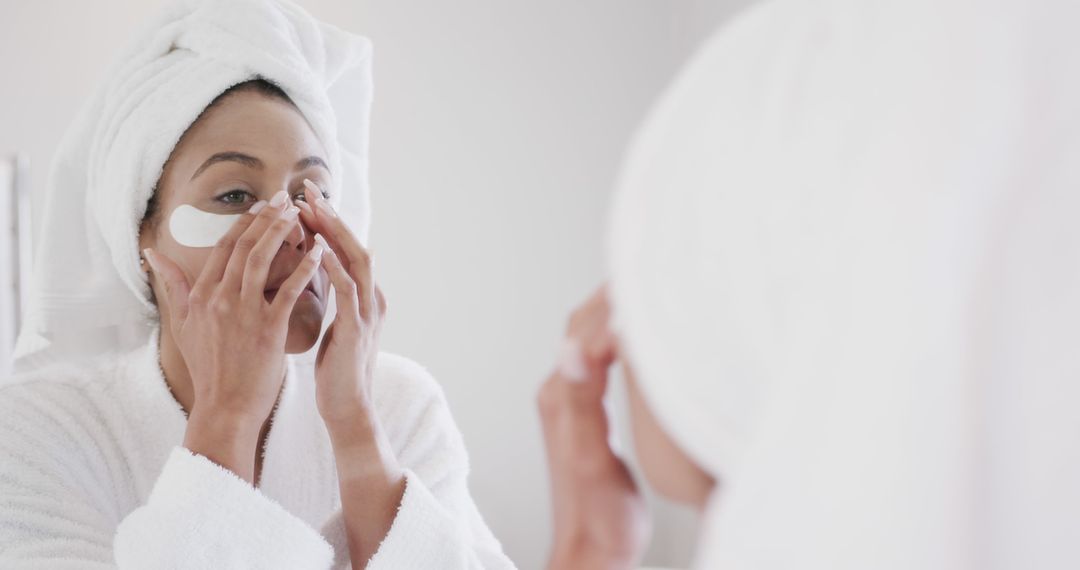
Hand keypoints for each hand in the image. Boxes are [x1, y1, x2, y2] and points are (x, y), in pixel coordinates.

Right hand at [144, 196, 322, 479]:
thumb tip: (151, 254)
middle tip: (284, 199)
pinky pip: (289, 290)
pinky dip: (304, 268)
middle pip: (243, 248)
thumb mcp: (182, 325)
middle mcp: (219, 299)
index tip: (261, 205)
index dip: (244, 224)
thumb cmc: (209, 368)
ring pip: (262, 261)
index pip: (224, 248)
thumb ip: (172, 286)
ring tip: (299, 215)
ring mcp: (242, 312)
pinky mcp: (267, 328)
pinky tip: (319, 252)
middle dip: (265, 219)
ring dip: (281, 233)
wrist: (224, 407)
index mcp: (201, 295)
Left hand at [298, 181, 404, 566]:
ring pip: (356, 259)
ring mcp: (368, 312)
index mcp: (362, 297)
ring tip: (312, 209)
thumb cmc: (335, 372)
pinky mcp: (358, 329)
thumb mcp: (330, 327)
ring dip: (334, 232)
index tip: (301, 200)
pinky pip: (348, 290)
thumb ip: (324, 300)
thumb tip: (303, 276)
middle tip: (307, 189)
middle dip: (331, 215)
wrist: (349, 410)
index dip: (325, 222)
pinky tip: (316, 249)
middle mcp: (371, 298)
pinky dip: (334, 266)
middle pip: (354, 244)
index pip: (344, 249)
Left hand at [538, 286, 649, 569]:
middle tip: (656, 266)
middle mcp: (561, 392)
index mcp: (560, 396)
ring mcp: (573, 403)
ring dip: (618, 313)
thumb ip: (585, 403)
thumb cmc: (598, 518)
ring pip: (593, 339)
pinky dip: (624, 339)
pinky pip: (604, 360)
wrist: (593, 553)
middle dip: (615, 296)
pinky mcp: (588, 415)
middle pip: (584, 325)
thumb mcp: (593, 459)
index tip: (648, 272)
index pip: (584, 327)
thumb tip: (576, 348)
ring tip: (652, 289)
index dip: (614, 298)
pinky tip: (645, 336)